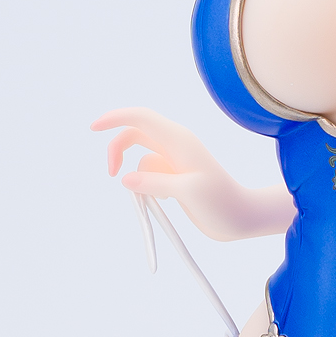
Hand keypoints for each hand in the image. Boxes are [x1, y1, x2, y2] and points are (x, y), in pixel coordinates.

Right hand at [91, 107, 278, 240]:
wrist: (242, 218)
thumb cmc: (222, 202)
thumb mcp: (188, 191)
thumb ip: (155, 182)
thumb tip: (125, 178)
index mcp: (178, 140)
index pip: (140, 118)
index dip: (115, 118)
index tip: (93, 129)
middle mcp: (174, 145)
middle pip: (133, 136)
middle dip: (118, 151)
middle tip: (112, 174)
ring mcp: (174, 160)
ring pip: (141, 162)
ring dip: (141, 180)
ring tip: (165, 198)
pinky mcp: (174, 176)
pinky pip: (148, 176)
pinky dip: (149, 188)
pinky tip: (169, 201)